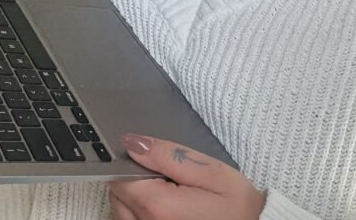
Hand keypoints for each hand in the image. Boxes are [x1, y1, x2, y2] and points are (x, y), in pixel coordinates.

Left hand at [108, 135, 264, 219]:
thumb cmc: (238, 206)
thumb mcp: (209, 171)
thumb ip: (167, 155)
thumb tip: (131, 142)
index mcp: (159, 206)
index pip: (119, 177)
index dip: (133, 164)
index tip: (155, 163)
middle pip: (117, 195)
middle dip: (134, 182)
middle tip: (169, 179)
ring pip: (121, 212)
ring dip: (135, 199)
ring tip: (169, 195)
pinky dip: (139, 215)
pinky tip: (164, 210)